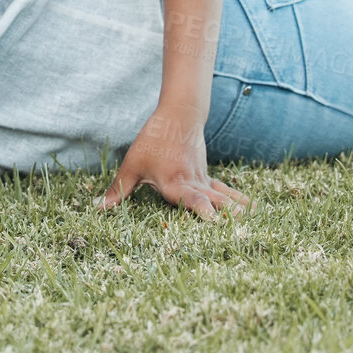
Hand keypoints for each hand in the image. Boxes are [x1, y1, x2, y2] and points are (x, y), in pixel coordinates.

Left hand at [98, 108, 249, 219]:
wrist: (178, 115)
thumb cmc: (153, 141)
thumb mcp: (132, 165)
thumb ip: (118, 190)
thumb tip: (97, 210)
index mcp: (176, 184)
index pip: (193, 200)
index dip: (203, 211)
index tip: (214, 222)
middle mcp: (194, 185)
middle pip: (215, 204)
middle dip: (227, 220)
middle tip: (240, 236)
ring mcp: (204, 181)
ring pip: (226, 199)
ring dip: (239, 213)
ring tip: (255, 229)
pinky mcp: (209, 178)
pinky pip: (227, 192)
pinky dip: (241, 202)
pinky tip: (256, 211)